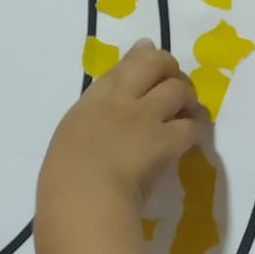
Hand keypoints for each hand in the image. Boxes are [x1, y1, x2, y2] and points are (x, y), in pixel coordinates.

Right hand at [39, 40, 204, 210]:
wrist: (81, 197)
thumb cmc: (62, 178)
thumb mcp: (69, 137)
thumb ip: (90, 120)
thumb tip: (102, 120)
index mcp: (93, 100)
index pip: (125, 64)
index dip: (143, 56)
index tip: (149, 59)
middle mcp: (121, 99)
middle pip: (156, 63)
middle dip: (170, 69)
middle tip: (173, 87)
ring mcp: (146, 117)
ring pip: (179, 90)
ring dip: (186, 101)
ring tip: (184, 115)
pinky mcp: (166, 141)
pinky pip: (190, 127)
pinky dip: (192, 132)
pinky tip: (187, 143)